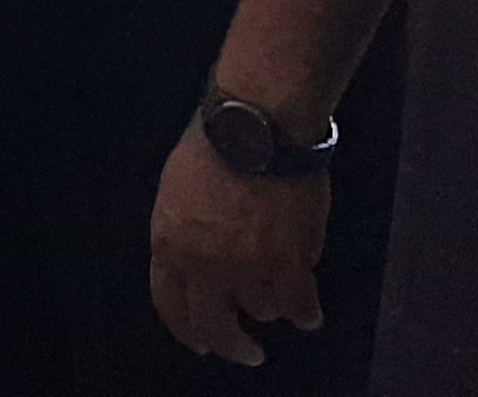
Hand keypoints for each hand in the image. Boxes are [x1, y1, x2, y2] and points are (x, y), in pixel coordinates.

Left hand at [147, 128, 328, 366]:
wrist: (256, 125)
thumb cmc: (215, 143)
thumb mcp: (175, 192)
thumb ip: (183, 235)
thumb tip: (196, 263)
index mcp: (168, 244)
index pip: (170, 305)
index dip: (187, 330)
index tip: (201, 341)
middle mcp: (203, 265)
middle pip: (215, 328)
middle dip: (231, 347)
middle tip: (246, 354)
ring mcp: (247, 268)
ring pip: (262, 312)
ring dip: (273, 306)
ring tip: (282, 296)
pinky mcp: (288, 263)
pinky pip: (299, 306)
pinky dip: (306, 313)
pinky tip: (309, 314)